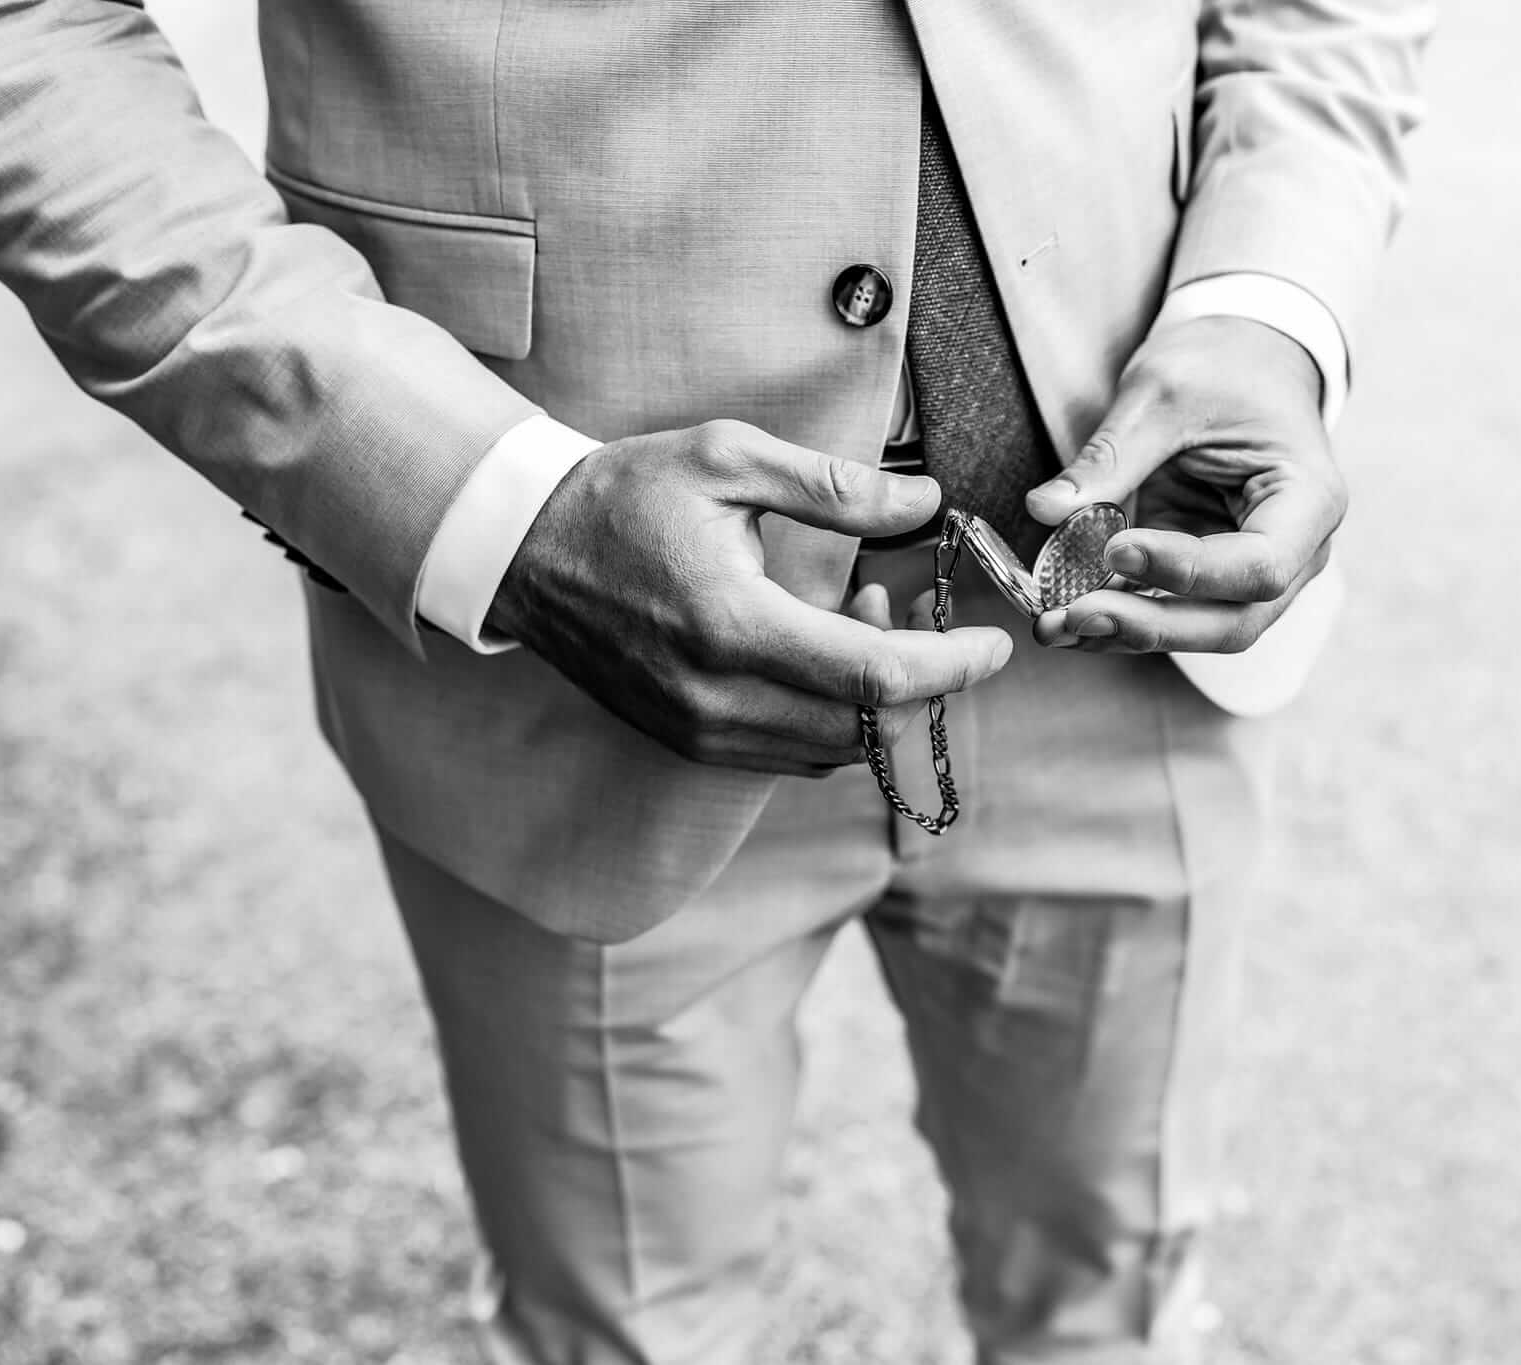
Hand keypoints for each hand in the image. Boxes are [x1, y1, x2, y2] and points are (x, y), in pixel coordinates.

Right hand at [488, 420, 1012, 775]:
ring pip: (834, 752)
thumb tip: (926, 505)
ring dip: (878, 699)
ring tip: (870, 612)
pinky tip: (826, 649)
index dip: (951, 667)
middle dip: (926, 684)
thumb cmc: (624, 494)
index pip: (875, 677)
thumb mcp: (728, 459)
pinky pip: (792, 755)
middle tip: (929, 613)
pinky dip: (835, 717)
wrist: (524, 551)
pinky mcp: (689, 742)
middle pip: (866, 729)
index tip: (996, 643)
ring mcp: (700, 731)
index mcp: (732, 626)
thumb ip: (834, 488)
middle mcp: (717, 698)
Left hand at [1023, 315, 1345, 653]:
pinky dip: (1121, 615)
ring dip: (1129, 633)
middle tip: (1077, 615)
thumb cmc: (1223, 367)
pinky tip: (1067, 615)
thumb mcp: (1164, 393)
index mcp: (1307, 499)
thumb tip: (1045, 508)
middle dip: (1153, 626)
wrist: (1244, 357)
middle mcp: (1296, 551)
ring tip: (1057, 624)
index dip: (1186, 570)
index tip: (1117, 548)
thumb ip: (1110, 456)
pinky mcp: (1211, 576)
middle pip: (1235, 622)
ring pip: (1202, 629)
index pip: (1259, 565)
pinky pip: (1172, 611)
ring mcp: (1254, 572)